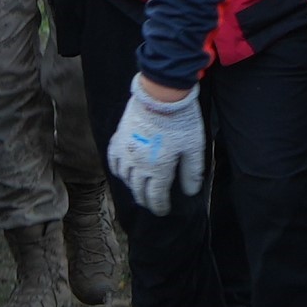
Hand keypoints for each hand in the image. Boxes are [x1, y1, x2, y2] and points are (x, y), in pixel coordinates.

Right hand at [107, 77, 205, 213]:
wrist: (161, 95)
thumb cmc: (181, 121)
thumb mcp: (193, 147)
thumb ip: (191, 171)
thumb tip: (190, 192)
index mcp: (158, 169)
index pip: (155, 196)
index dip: (159, 207)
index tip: (162, 211)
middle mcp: (138, 165)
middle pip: (139, 190)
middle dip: (145, 199)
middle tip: (151, 203)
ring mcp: (126, 152)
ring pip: (125, 177)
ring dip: (132, 186)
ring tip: (139, 188)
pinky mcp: (119, 138)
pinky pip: (113, 160)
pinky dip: (117, 170)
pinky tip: (122, 171)